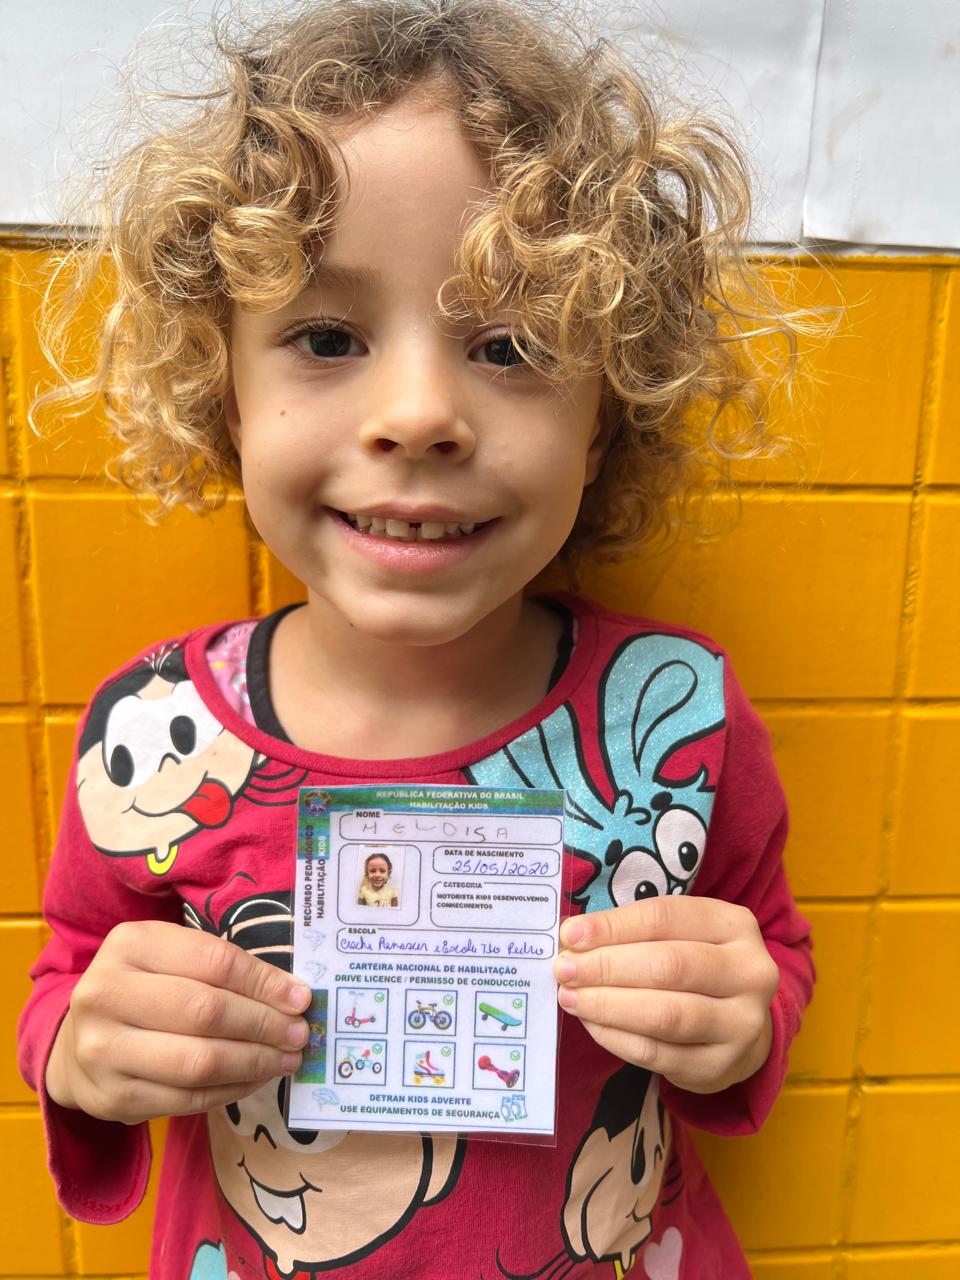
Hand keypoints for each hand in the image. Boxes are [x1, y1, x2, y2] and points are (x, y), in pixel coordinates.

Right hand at [45, 921, 311, 1123]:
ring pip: (198, 1061)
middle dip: (264, 1025)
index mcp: (130, 944)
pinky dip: (232, 1089)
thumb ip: (223, 968)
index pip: (214, 961)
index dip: (264, 982)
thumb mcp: (172, 957)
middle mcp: (106, 993)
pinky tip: (255, 1078)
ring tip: (286, 1059)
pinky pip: (187, 1098)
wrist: (77, 1042)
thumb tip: (293, 995)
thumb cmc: (143, 989)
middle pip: (206, 1011)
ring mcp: (103, 1049)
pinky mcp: (112, 1096)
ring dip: (255, 1062)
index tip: (300, 998)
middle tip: (300, 1034)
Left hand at [553, 895, 778, 1093]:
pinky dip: (616, 1038)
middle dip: (606, 966)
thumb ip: (633, 932)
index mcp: (735, 926)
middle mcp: (750, 973)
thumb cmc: (696, 965)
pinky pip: (657, 1054)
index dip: (614, 926)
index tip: (570, 934)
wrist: (741, 1026)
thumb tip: (572, 938)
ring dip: (607, 1005)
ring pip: (664, 1015)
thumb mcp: (680, 934)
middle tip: (564, 969)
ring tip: (571, 997)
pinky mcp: (720, 1066)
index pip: (665, 917)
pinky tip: (592, 1024)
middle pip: (668, 966)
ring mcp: (741, 1025)